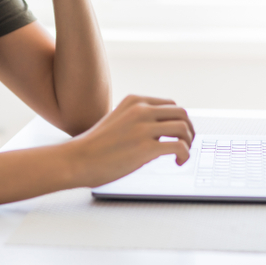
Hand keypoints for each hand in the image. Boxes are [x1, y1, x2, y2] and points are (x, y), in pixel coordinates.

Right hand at [63, 95, 194, 187]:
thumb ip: (138, 121)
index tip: (178, 134)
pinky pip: (179, 146)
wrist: (77, 159)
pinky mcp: (146, 148)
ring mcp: (144, 128)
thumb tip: (161, 133)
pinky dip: (185, 155)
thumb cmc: (94, 146)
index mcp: (134, 101)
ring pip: (184, 128)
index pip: (170, 104)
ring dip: (189, 142)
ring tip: (181, 155)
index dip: (179, 120)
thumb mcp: (118, 120)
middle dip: (189, 129)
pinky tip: (178, 162)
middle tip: (186, 144)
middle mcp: (141, 110)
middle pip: (182, 113)